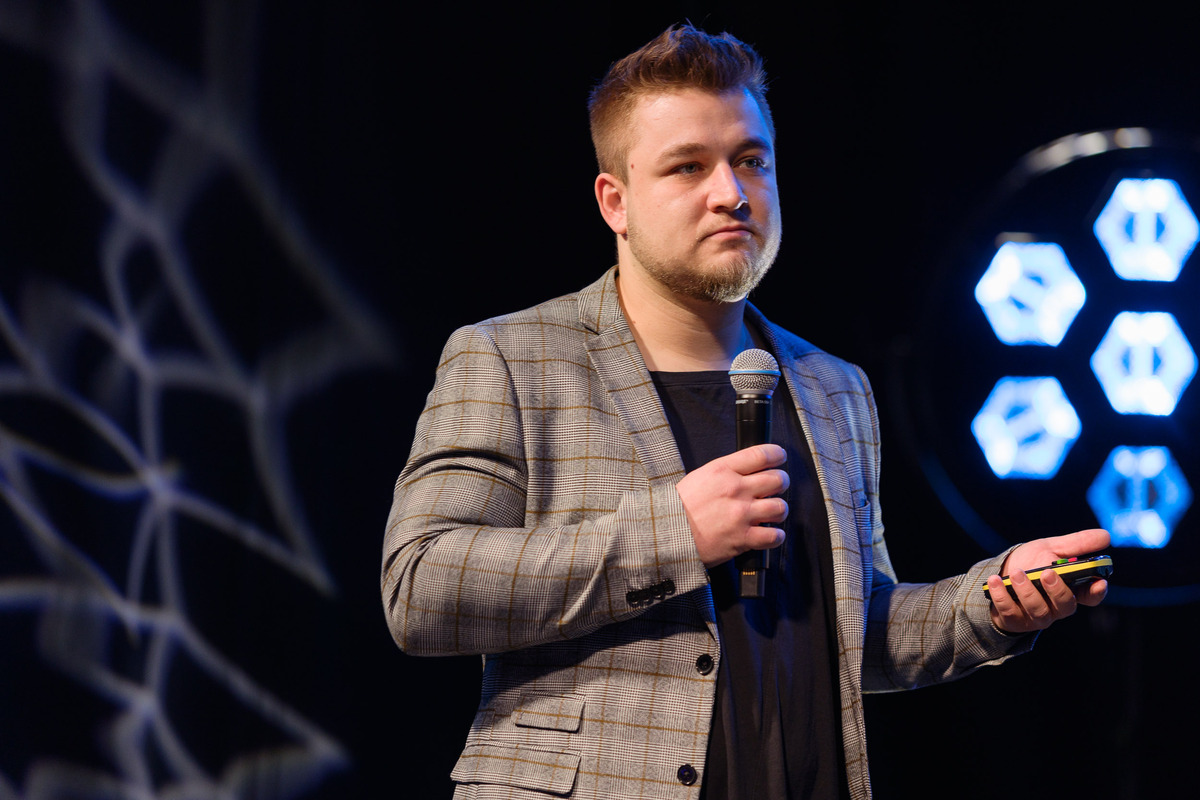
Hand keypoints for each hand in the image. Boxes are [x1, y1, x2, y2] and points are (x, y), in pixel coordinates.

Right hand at [676, 444, 788, 567]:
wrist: (667, 534)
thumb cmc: (679, 506)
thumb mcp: (700, 476)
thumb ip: (726, 472)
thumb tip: (748, 471)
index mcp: (723, 471)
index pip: (762, 455)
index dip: (777, 455)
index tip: (780, 458)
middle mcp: (736, 490)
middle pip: (778, 479)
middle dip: (781, 482)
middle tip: (776, 487)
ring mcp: (741, 515)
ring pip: (780, 507)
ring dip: (779, 510)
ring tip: (771, 512)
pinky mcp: (743, 538)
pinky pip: (774, 536)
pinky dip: (776, 536)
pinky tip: (770, 534)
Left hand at [987, 528, 1109, 633]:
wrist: (999, 572)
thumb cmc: (1030, 562)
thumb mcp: (1051, 548)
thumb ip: (1076, 544)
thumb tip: (1106, 536)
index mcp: (1071, 589)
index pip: (1091, 596)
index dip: (1097, 592)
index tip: (1099, 583)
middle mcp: (1057, 606)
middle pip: (1065, 605)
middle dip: (1057, 590)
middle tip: (1047, 573)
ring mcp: (1036, 616)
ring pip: (1038, 610)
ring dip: (1027, 591)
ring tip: (1016, 573)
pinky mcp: (1014, 620)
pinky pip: (1010, 612)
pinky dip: (1002, 596)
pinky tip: (996, 581)